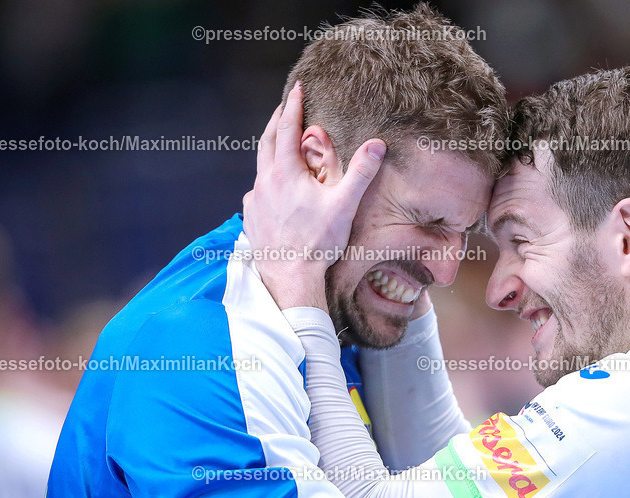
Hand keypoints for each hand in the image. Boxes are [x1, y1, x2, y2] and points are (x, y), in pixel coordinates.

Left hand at [242, 81, 385, 310]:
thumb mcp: (344, 205)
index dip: (292, 106)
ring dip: (272, 151)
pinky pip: (258, 190)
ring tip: (283, 147)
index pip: (287, 128)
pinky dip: (268, 180)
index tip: (296, 89)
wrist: (289, 277)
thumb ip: (361, 173)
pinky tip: (277, 189)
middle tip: (284, 106)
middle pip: (267, 141)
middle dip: (277, 121)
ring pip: (261, 166)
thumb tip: (377, 145)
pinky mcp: (252, 216)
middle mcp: (265, 181)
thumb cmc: (317, 242)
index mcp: (285, 173)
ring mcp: (255, 200)